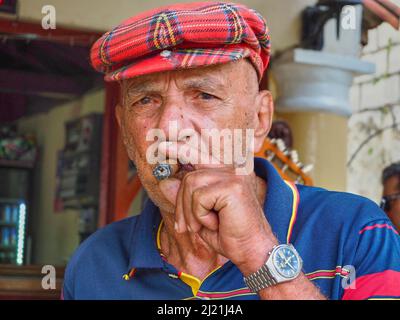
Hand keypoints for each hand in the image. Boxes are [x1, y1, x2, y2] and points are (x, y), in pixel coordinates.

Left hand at [158, 142, 277, 274]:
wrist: (251, 250)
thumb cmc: (229, 234)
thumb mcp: (200, 216)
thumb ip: (184, 198)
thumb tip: (164, 182)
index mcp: (225, 173)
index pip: (200, 155)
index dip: (181, 149)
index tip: (163, 145)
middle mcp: (230, 169)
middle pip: (189, 178)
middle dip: (182, 205)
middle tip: (187, 227)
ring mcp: (232, 175)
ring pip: (191, 185)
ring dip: (192, 212)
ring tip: (208, 224)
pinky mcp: (232, 186)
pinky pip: (199, 197)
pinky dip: (201, 216)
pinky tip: (217, 223)